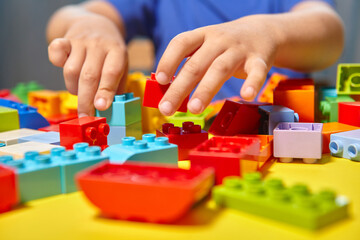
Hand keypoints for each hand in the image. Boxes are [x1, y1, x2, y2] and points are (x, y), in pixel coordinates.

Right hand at [48, 14, 127, 116]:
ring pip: (71, 70)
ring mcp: (81, 41)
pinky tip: (64, 67)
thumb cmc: (110, 54)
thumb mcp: (121, 66)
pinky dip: (56, 63)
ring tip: (80, 91)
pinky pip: (55, 52)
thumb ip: (117, 86)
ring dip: (74, 88)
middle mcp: (99, 45)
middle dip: (86, 100)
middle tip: (85, 116)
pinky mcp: (65, 39)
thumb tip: (108, 110)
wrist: (96, 24)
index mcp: (117, 52)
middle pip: (89, 76)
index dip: (105, 91)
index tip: (101, 107)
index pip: (111, 72)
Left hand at [155, 15, 281, 115]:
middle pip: (196, 64)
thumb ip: (190, 65)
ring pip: (220, 69)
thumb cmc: (226, 46)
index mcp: (202, 36)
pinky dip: (252, 83)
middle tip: (167, 108)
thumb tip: (168, 92)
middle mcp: (218, 40)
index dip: (168, 60)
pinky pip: (256, 72)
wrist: (262, 32)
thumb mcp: (206, 47)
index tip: (160, 80)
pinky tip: (245, 96)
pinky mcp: (259, 60)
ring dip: (205, 90)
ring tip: (194, 109)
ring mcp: (239, 50)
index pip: (181, 43)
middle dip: (179, 88)